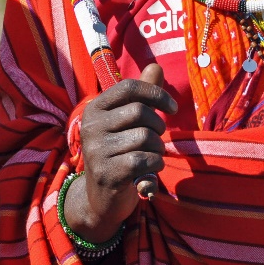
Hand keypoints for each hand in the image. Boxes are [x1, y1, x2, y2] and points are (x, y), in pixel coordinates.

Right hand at [64, 64, 174, 242]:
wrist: (101, 198)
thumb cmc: (119, 153)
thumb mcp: (126, 123)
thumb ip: (141, 96)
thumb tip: (155, 66)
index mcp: (94, 109)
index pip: (129, 88)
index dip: (156, 94)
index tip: (173, 108)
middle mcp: (90, 126)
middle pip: (140, 112)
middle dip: (158, 126)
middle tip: (156, 139)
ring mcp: (96, 150)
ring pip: (145, 138)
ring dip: (158, 149)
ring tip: (151, 157)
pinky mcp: (107, 173)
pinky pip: (144, 160)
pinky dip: (155, 165)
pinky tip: (149, 171)